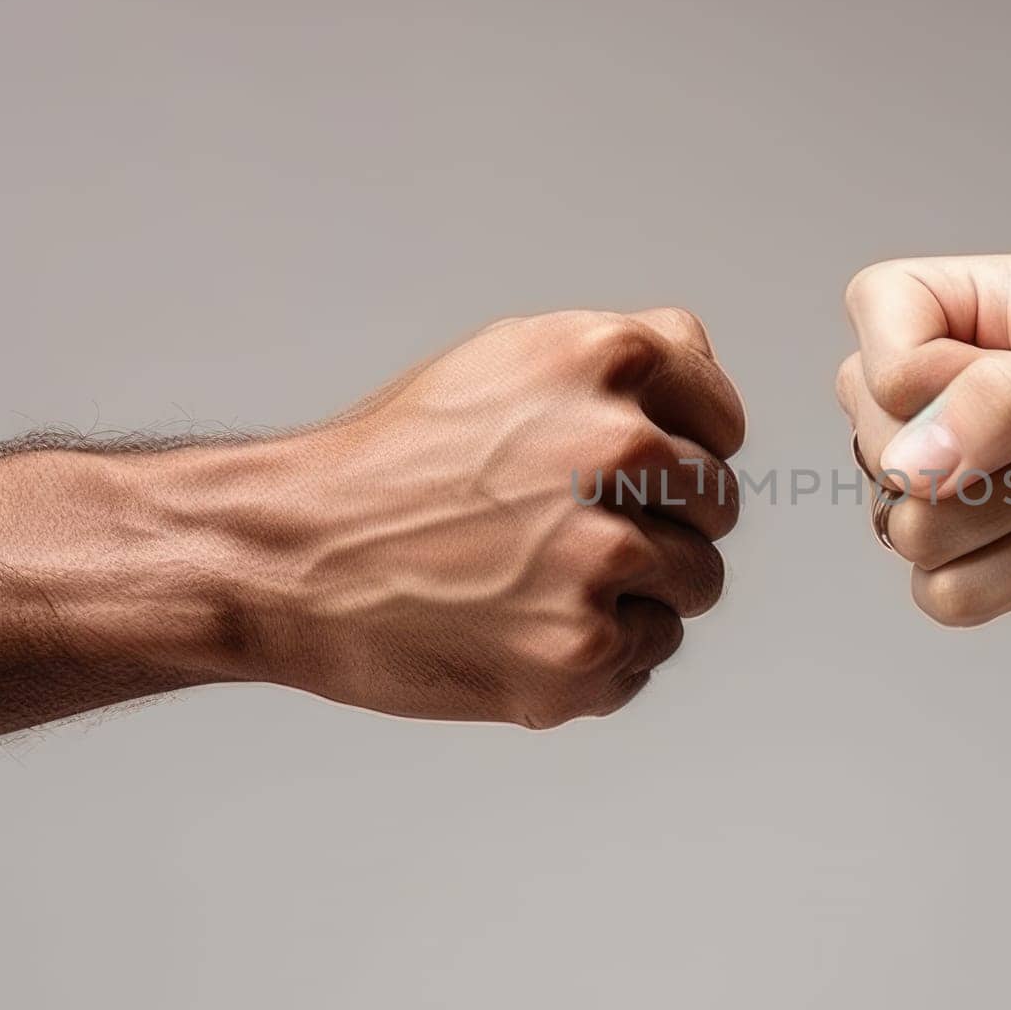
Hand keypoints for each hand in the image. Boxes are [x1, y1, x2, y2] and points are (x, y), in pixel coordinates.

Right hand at [251, 308, 744, 725]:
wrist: (287, 556)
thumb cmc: (401, 459)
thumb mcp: (509, 357)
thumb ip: (626, 355)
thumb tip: (707, 370)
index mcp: (606, 357)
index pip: (724, 422)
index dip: (685, 452)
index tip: (634, 475)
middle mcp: (616, 446)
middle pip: (719, 505)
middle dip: (666, 523)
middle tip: (571, 533)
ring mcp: (602, 555)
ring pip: (699, 583)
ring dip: (641, 592)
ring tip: (542, 581)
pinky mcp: (581, 651)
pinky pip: (650, 654)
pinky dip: (601, 654)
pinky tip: (522, 630)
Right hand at [836, 254, 1010, 624]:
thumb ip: (1001, 396)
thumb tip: (907, 466)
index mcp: (962, 308)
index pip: (874, 312)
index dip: (920, 365)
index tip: (1006, 379)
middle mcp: (935, 390)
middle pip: (872, 432)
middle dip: (981, 456)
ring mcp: (938, 477)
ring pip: (898, 522)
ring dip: (1004, 521)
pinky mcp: (957, 555)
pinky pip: (932, 590)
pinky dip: (1007, 578)